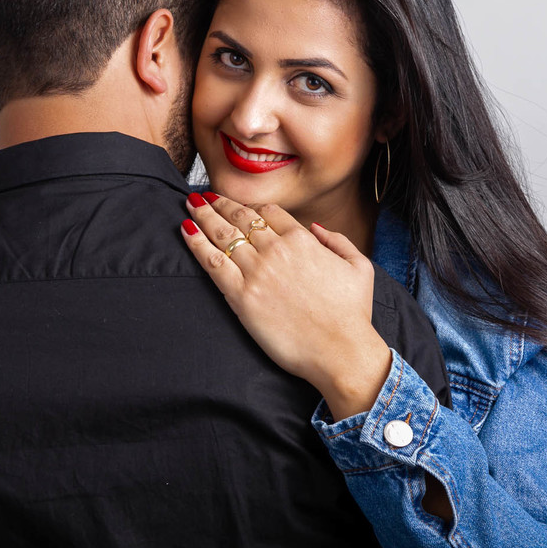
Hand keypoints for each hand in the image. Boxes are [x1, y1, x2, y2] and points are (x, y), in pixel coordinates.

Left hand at [180, 193, 390, 419]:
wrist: (340, 351)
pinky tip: (186, 229)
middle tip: (206, 196)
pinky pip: (212, 263)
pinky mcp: (242, 297)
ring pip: (223, 234)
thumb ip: (338, 240)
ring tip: (191, 204)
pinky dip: (196, 243)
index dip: (251, 205)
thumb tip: (316, 228)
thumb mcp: (360, 266)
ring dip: (204, 215)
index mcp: (303, 240)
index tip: (239, 204)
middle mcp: (277, 250)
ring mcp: (257, 272)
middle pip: (241, 217)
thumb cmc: (353, 314)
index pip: (269, 211)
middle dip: (221, 203)